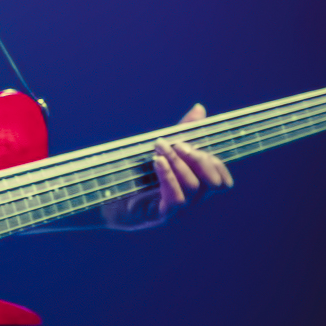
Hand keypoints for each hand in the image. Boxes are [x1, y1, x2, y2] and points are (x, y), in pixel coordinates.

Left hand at [110, 102, 232, 227]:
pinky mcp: (160, 216)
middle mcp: (191, 202)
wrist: (103, 200)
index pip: (223, 181)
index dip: (216, 163)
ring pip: (193, 187)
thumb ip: (182, 133)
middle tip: (176, 144)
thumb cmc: (134, 176)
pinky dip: (168, 176)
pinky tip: (157, 162)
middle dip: (199, 159)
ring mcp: (177, 212)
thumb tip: (200, 108)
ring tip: (159, 148)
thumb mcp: (161, 151)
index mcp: (194, 188)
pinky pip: (176, 199)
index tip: (193, 144)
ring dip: (178, 162)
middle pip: (214, 184)